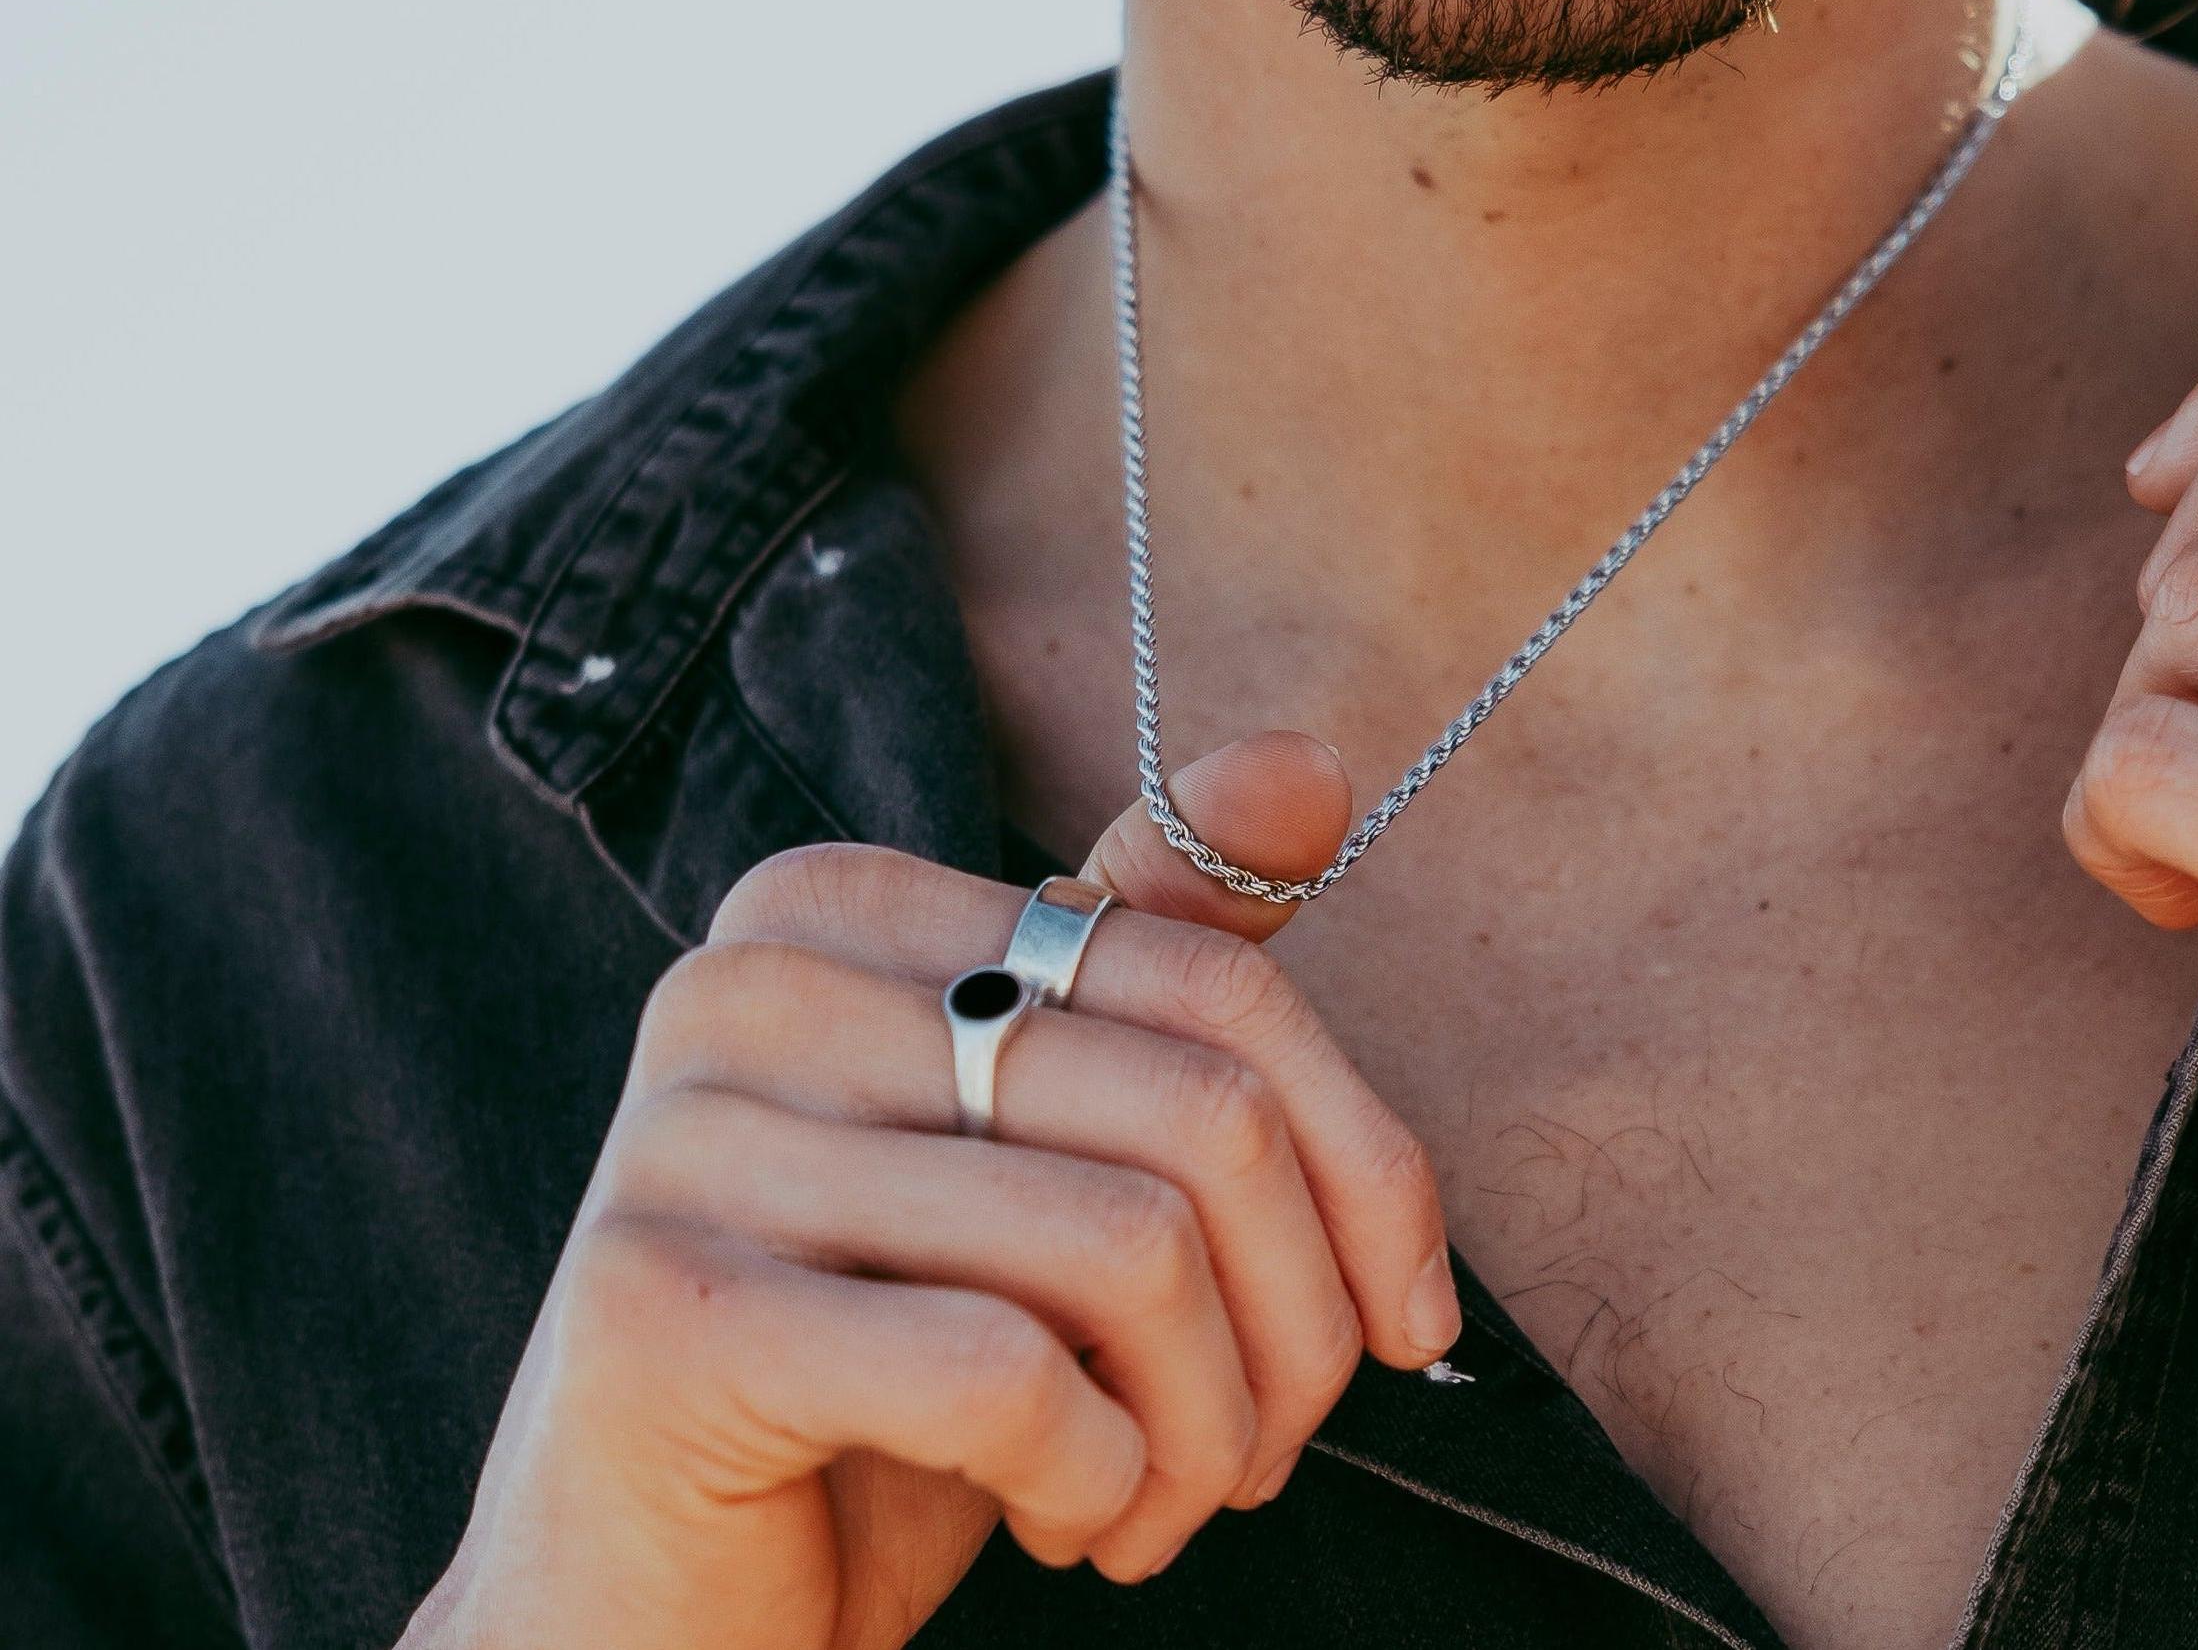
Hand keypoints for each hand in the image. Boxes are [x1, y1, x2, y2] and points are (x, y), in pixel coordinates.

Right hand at [405, 732, 1459, 1649]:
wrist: (649, 1620)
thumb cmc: (880, 1377)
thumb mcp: (1038, 1163)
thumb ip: (1153, 963)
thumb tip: (1307, 770)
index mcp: (838, 906)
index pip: (1206, 977)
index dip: (1364, 1162)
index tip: (1410, 1318)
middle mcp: (747, 983)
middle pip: (1196, 1109)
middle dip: (1296, 1323)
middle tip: (1271, 1452)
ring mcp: (686, 1141)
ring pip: (1128, 1247)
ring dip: (1201, 1427)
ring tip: (1153, 1500)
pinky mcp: (664, 1318)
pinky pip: (1005, 1375)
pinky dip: (1093, 1477)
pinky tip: (1056, 1518)